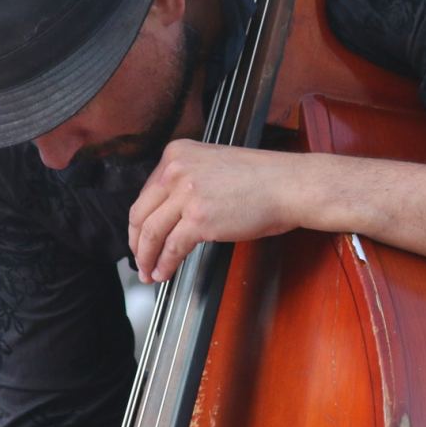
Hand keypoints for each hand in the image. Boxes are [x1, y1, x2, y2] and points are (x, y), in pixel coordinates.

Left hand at [127, 140, 312, 284]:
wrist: (288, 185)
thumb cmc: (262, 178)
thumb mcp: (214, 165)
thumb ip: (187, 181)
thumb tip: (169, 213)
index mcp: (177, 153)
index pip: (146, 192)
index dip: (140, 221)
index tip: (140, 235)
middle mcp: (176, 170)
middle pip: (141, 213)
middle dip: (137, 243)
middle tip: (139, 259)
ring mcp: (186, 194)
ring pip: (151, 233)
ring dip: (147, 258)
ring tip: (149, 272)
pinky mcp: (199, 219)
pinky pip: (172, 248)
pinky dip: (165, 264)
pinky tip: (165, 272)